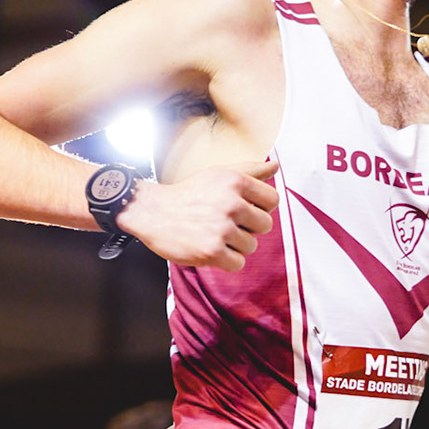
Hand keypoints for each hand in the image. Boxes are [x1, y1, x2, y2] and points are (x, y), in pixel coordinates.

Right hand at [118, 161, 279, 272]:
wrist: (152, 212)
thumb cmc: (190, 193)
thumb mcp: (218, 175)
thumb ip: (250, 171)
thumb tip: (276, 165)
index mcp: (236, 181)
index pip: (272, 201)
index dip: (259, 208)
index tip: (242, 210)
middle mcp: (231, 203)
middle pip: (265, 225)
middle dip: (249, 228)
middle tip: (226, 224)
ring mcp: (221, 229)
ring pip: (251, 246)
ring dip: (235, 245)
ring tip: (214, 235)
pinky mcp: (211, 252)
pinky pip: (238, 263)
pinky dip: (226, 261)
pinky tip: (211, 248)